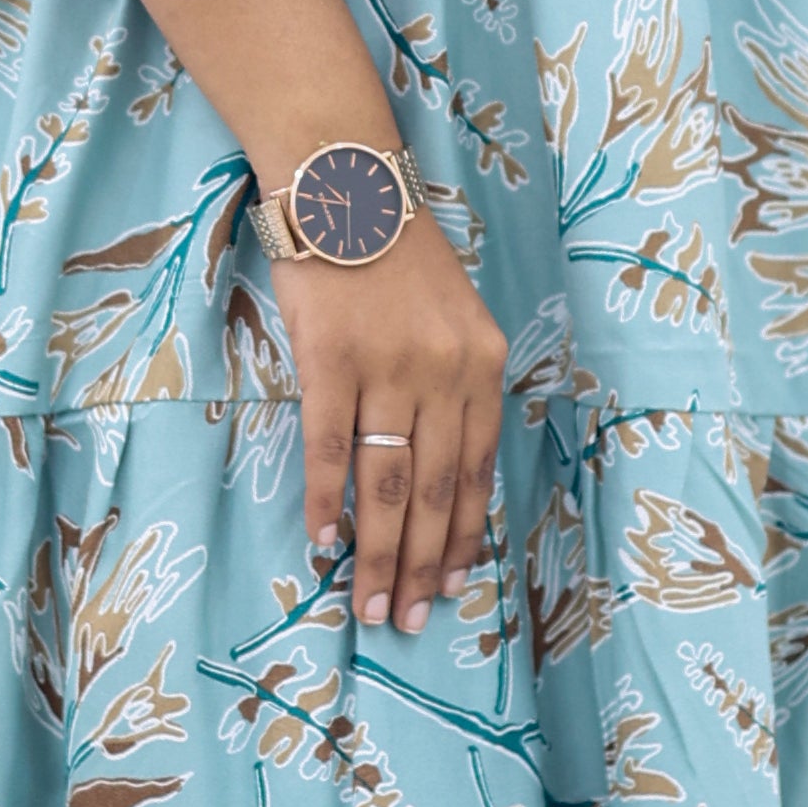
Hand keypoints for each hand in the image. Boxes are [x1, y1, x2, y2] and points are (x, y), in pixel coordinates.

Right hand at [281, 205, 504, 636]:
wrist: (344, 186)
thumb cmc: (395, 253)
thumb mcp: (453, 315)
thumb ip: (456, 384)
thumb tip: (442, 470)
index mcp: (482, 363)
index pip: (478, 470)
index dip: (465, 536)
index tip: (455, 587)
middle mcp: (445, 371)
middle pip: (435, 490)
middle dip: (423, 564)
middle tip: (407, 620)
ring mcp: (388, 366)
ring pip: (388, 483)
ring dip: (379, 552)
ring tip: (369, 602)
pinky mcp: (330, 359)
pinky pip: (332, 447)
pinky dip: (328, 500)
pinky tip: (325, 540)